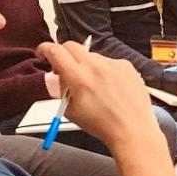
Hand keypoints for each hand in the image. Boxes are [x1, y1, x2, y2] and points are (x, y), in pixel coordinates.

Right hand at [37, 41, 161, 149]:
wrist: (132, 129)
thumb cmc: (103, 124)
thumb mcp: (71, 110)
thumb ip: (61, 90)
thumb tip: (56, 77)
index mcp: (78, 77)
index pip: (55, 51)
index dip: (44, 49)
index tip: (43, 53)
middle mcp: (96, 66)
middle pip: (72, 46)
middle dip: (64, 54)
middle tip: (65, 68)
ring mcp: (113, 64)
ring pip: (92, 56)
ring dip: (86, 65)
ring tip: (94, 86)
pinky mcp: (126, 66)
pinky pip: (109, 62)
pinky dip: (105, 71)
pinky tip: (110, 87)